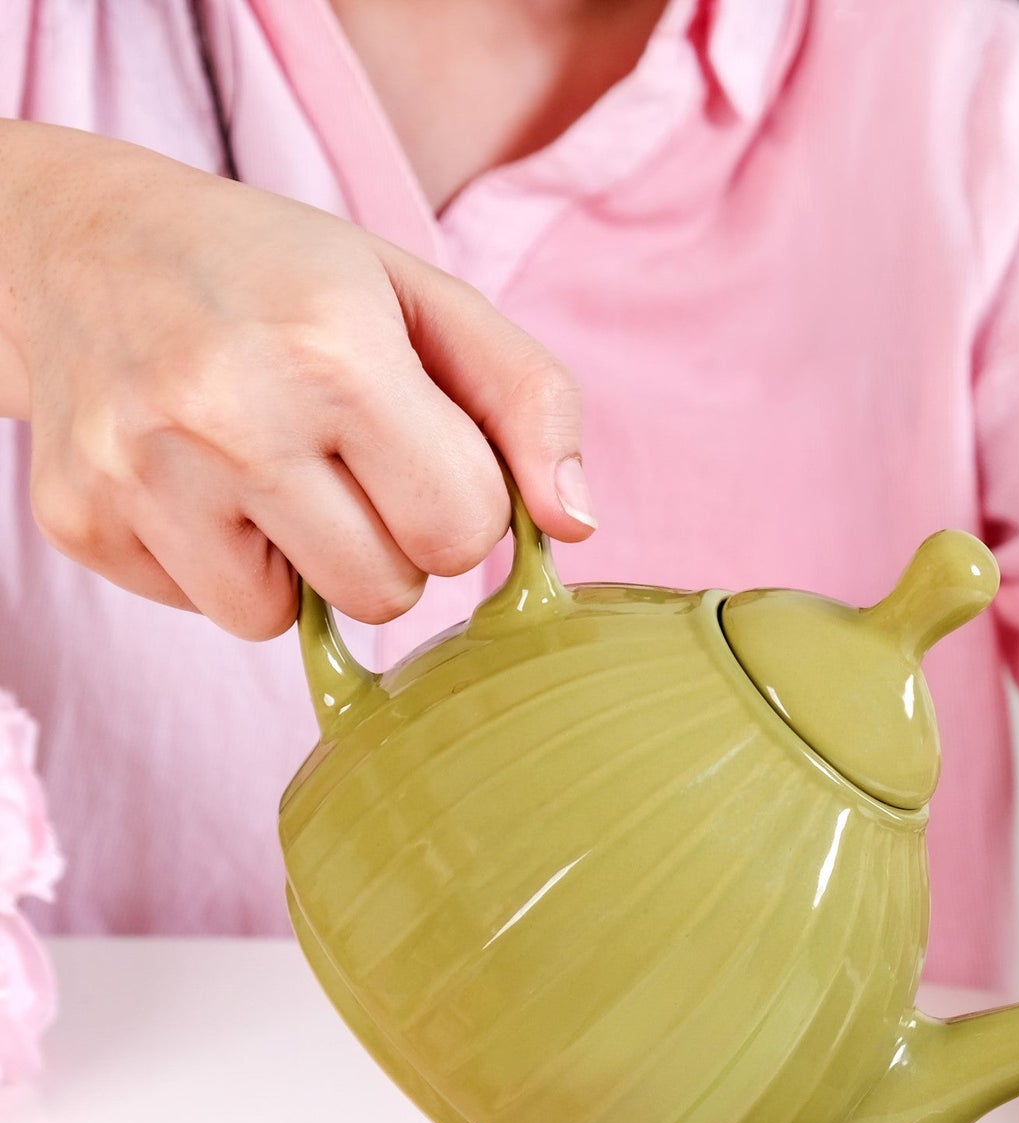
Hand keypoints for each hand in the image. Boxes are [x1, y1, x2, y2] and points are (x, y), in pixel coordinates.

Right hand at [0, 121, 593, 638]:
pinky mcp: (81, 519)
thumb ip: (530, 402)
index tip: (418, 446)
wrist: (78, 242)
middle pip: (384, 595)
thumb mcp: (424, 299)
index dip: (459, 500)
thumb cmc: (283, 279)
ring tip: (267, 469)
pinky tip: (199, 480)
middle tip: (338, 457)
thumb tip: (578, 526)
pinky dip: (221, 564)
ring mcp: (138, 471)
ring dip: (302, 565)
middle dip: (385, 541)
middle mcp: (225, 412)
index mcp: (331, 348)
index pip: (462, 531)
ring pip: (286, 622)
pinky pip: (208, 611)